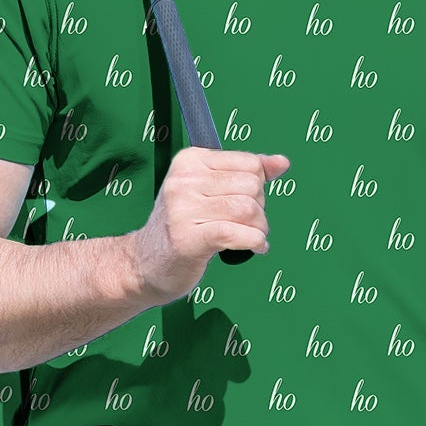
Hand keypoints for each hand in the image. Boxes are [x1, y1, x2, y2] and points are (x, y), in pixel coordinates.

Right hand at [124, 147, 288, 299]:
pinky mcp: (188, 239)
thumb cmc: (182, 227)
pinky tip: (254, 248)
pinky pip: (237, 233)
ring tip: (251, 238)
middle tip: (247, 225)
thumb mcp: (210, 191)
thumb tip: (282, 162)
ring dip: (259, 228)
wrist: (144, 264)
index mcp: (190, 161)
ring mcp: (183, 209)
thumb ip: (247, 174)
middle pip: (252, 186)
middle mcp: (183, 180)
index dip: (259, 186)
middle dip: (260, 209)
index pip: (250, 163)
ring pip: (248, 209)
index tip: (246, 203)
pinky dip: (254, 242)